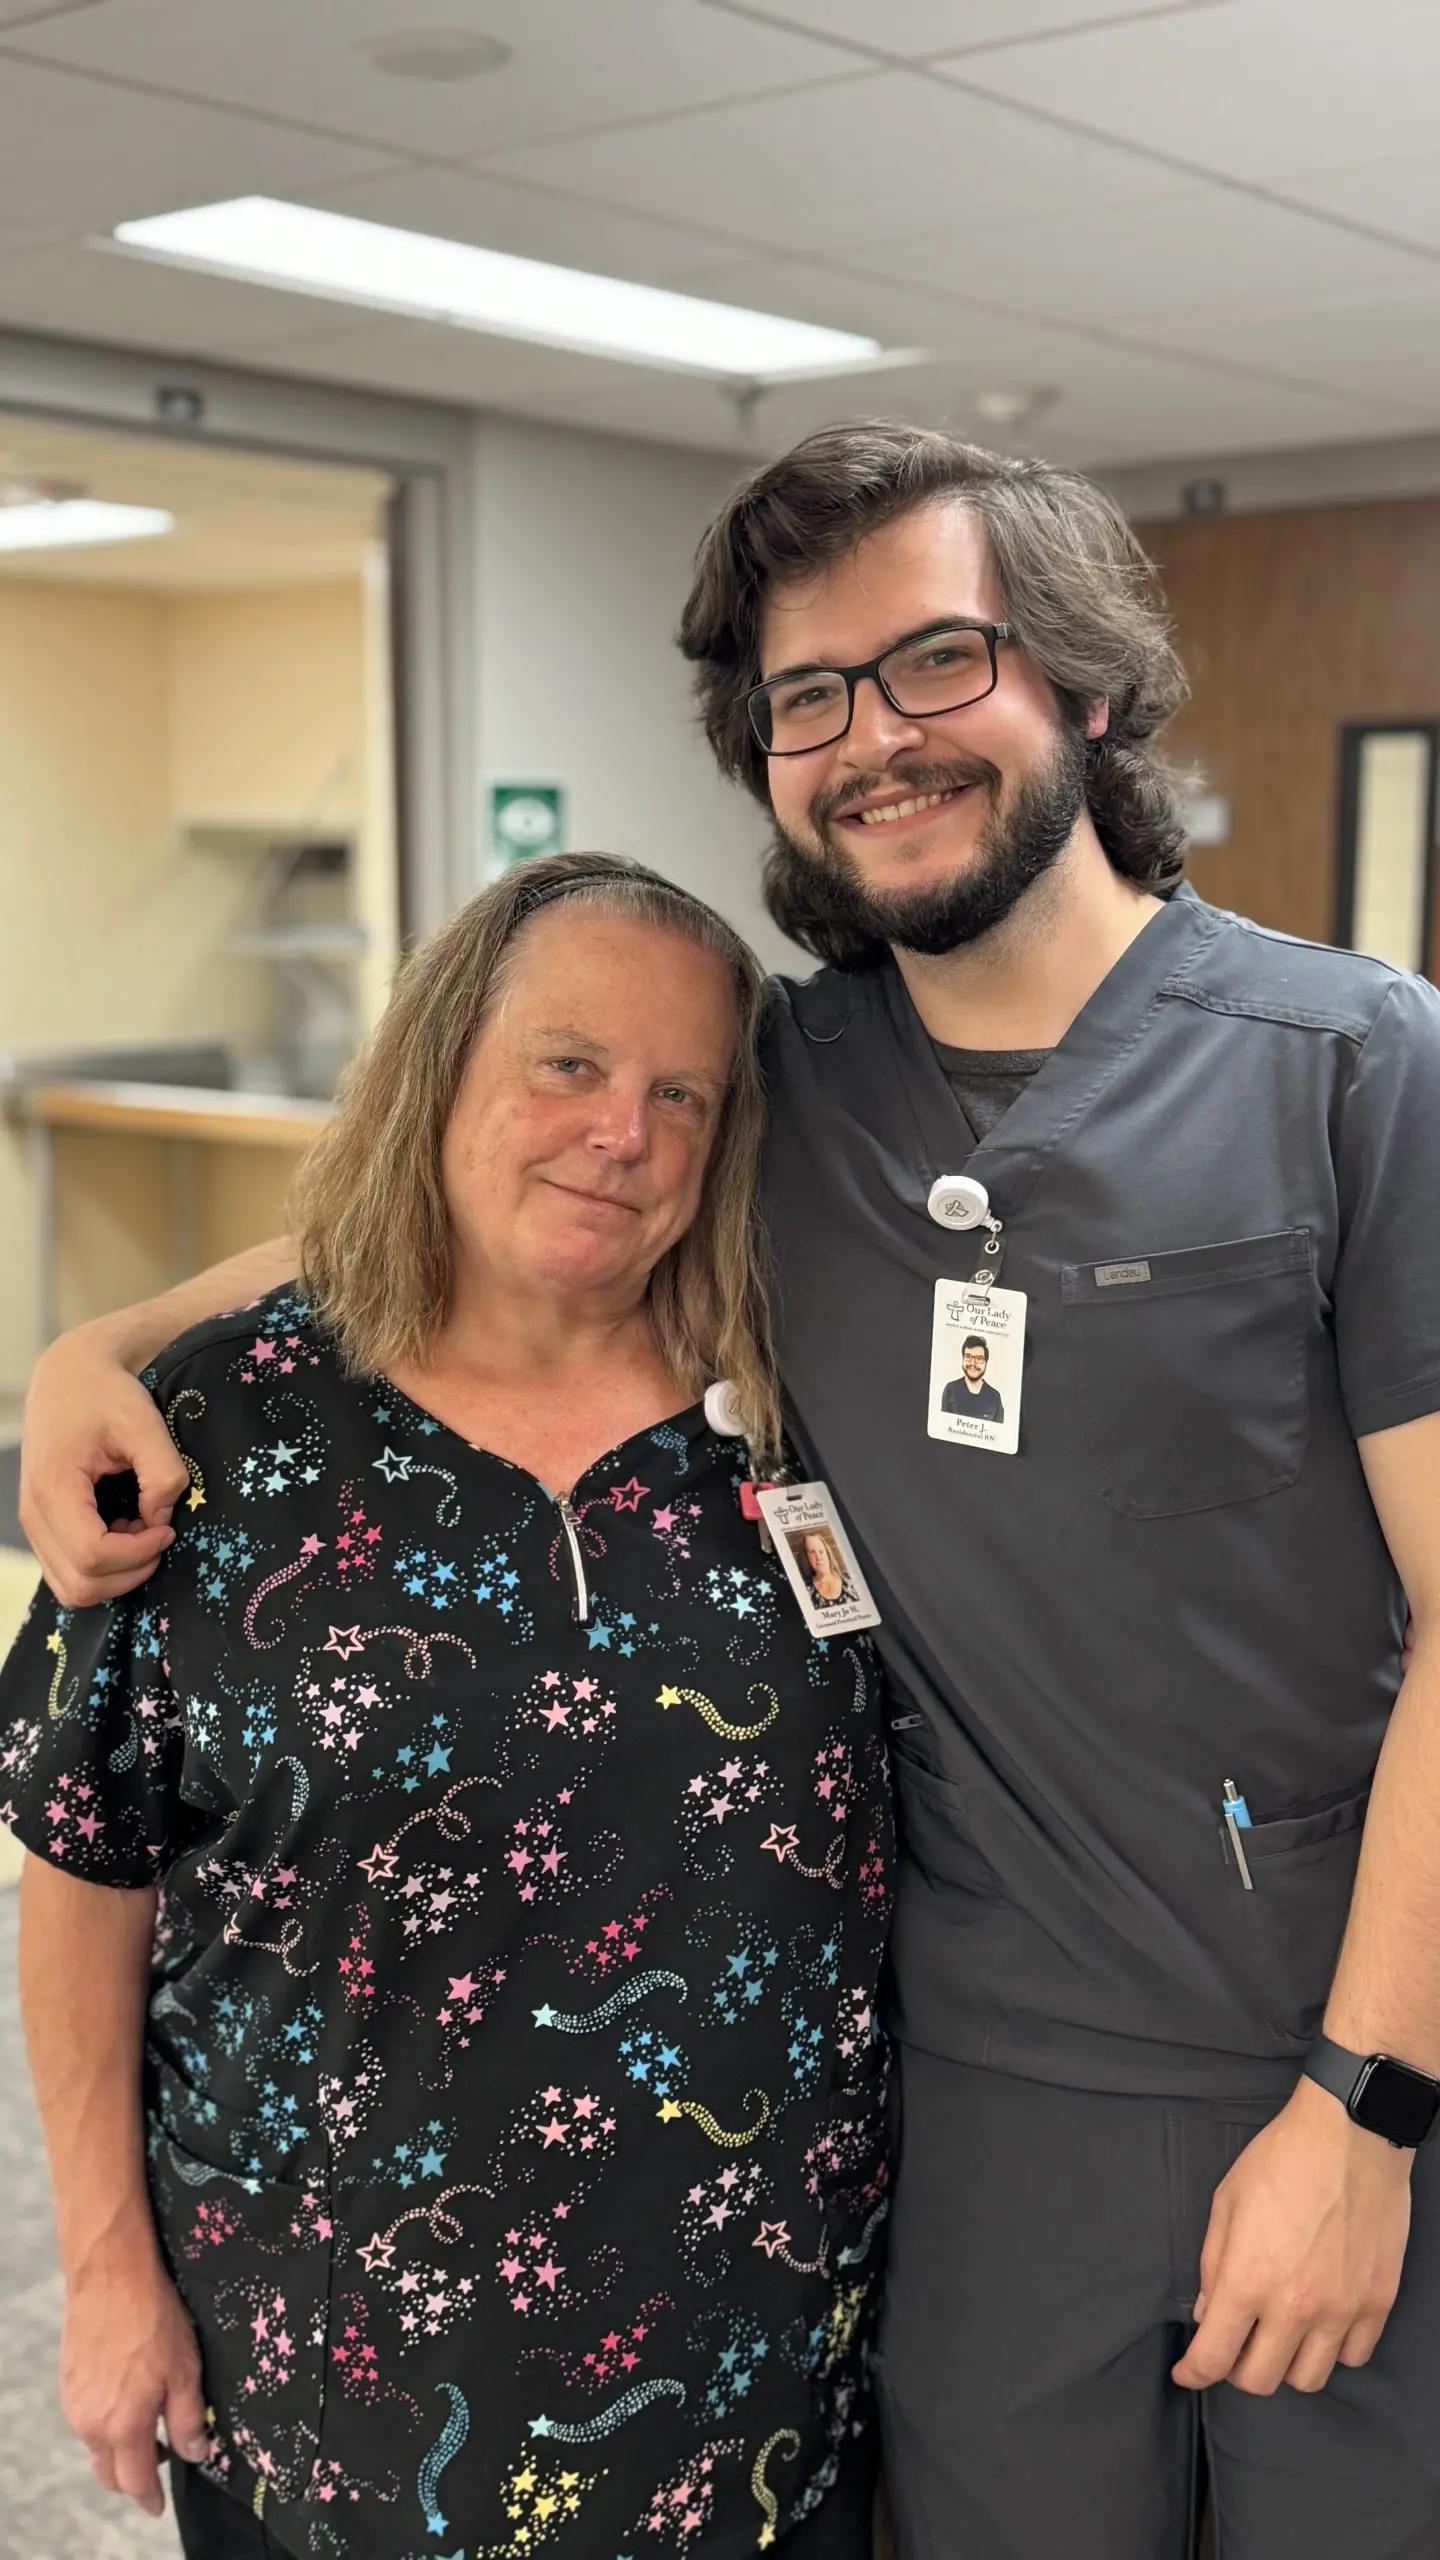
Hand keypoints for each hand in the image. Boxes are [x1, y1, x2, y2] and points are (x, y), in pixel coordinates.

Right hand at [20, 1322, 186, 1606]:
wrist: (68, 1377)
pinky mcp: (42, 1527)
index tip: (167, 1529)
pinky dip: (102, 1568)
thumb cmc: (105, 1393)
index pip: (92, 1555)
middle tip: (160, 1535)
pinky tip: (125, 1531)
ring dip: (116, 1574)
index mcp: (53, 1488)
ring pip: (72, 1588)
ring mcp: (33, 1525)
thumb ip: (162, 1473)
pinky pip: (67, 1572)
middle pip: (81, 1585)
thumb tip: (160, 1519)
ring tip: (142, 1532)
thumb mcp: (143, 1422)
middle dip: (130, 1572)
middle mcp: (33, 1514)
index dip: (138, 1554)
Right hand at [60, 2239, 210, 2515]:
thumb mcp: (186, 2370)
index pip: (135, 2481)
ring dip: (120, 2448)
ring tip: (149, 2422)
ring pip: (96, 2446)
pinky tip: (127, 2397)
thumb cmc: (154, 2319)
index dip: (149, 2497)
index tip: (158, 2506)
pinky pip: (86, 2420)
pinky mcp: (67, 2384)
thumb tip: (195, 2453)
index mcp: (123, 2425)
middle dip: (133, 2477)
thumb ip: (189, 2419)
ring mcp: (74, 2404)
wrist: (111, 2275)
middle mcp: (91, 2423)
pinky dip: (106, 2423)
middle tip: (161, 2460)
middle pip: (110, 2473)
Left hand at [1172, 2075, 1411, 2397]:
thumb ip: (1213, 2264)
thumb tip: (1208, 2311)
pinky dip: (1332, 2349)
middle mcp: (1295, 2308)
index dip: (1193, 2373)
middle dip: (1237, 2368)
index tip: (1188, 2373)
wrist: (1351, 2135)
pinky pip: (1353, 2356)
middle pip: (1260, 2380)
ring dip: (1286, 2364)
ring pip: (1309, 2379)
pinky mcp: (1377, 2302)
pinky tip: (1321, 2323)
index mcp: (1248, 2281)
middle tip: (1235, 2344)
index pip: (1213, 2358)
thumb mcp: (1227, 2202)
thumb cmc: (1282, 2159)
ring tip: (1280, 2334)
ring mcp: (1341, 2310)